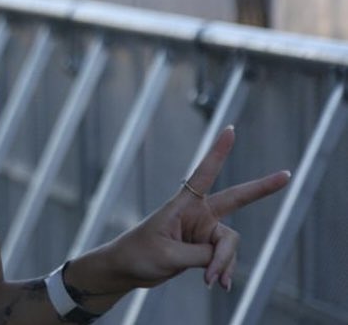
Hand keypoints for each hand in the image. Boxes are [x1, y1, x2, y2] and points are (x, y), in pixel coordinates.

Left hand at [103, 126, 289, 291]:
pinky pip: (224, 259)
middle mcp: (197, 213)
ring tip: (211, 281)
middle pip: (236, 199)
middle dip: (262, 188)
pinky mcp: (204, 248)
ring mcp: (203, 231)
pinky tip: (218, 285)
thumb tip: (222, 258)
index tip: (230, 130)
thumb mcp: (169, 255)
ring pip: (229, 245)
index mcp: (183, 204)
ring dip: (223, 264)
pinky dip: (222, 271)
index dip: (217, 152)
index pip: (203, 173)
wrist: (126, 270)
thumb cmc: (139, 253)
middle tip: (287, 175)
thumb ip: (202, 255)